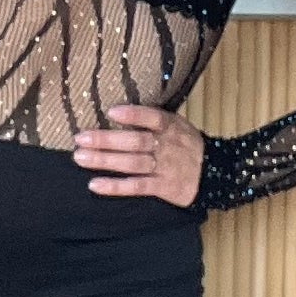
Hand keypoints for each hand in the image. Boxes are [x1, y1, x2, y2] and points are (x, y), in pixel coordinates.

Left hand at [71, 102, 204, 207]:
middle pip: (135, 142)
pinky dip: (115, 186)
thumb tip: (118, 109)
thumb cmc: (186, 144)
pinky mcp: (163, 188)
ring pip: (132, 163)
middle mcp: (167, 146)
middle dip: (106, 140)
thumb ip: (154, 119)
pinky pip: (137, 187)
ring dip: (105, 161)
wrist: (215, 173)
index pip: (153, 118)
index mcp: (171, 126)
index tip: (111, 112)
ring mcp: (164, 168)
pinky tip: (95, 184)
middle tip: (80, 138)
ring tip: (80, 157)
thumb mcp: (178, 125)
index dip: (133, 115)